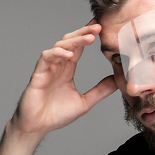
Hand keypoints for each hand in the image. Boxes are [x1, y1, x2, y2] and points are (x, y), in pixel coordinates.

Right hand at [9, 19, 117, 138]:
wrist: (37, 128)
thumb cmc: (56, 115)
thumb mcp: (85, 102)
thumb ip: (100, 90)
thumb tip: (117, 81)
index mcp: (67, 70)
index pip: (78, 47)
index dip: (88, 35)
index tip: (101, 27)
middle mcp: (57, 66)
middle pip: (70, 41)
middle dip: (83, 32)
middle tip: (98, 26)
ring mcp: (47, 69)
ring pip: (59, 46)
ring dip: (74, 40)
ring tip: (89, 38)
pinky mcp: (38, 75)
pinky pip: (46, 58)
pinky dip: (57, 53)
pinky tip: (69, 54)